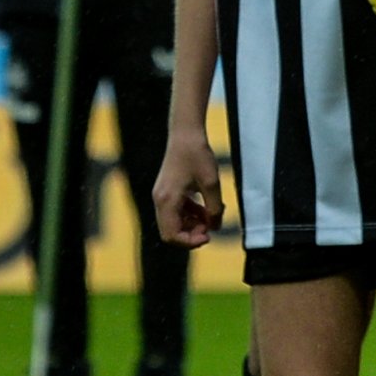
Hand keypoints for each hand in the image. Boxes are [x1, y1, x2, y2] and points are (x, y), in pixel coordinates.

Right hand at [154, 125, 224, 247]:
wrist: (186, 134)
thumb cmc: (197, 155)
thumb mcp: (211, 183)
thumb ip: (214, 208)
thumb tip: (215, 227)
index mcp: (167, 200)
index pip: (171, 235)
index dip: (189, 241)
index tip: (208, 236)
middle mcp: (160, 200)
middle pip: (171, 232)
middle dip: (191, 234)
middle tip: (210, 227)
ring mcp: (162, 196)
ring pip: (174, 222)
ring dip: (192, 224)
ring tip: (211, 216)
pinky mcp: (167, 191)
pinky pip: (176, 212)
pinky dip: (190, 214)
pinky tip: (206, 208)